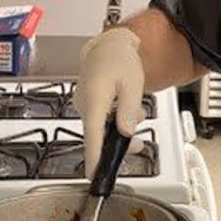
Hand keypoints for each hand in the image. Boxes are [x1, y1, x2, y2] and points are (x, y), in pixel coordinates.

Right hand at [73, 27, 144, 174]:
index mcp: (94, 100)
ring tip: (137, 114)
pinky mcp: (87, 106)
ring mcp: (84, 106)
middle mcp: (84, 105)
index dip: (94, 157)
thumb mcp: (132, 84)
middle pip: (98, 136)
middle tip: (135, 144)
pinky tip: (127, 112)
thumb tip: (126, 131)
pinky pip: (100, 121)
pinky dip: (114, 121)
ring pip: (102, 129)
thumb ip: (128, 110)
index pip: (93, 135)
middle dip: (118, 143)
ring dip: (119, 129)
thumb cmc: (118, 60)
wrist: (107, 46)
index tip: (95, 175)